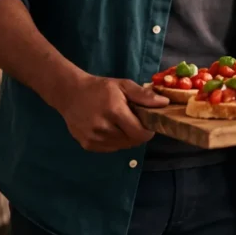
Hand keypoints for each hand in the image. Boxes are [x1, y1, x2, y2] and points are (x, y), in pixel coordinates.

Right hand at [51, 74, 166, 152]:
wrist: (70, 94)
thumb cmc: (100, 88)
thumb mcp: (123, 85)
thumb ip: (144, 96)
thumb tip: (165, 103)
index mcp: (114, 112)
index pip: (140, 133)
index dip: (148, 131)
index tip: (148, 124)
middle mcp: (103, 128)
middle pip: (132, 141)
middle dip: (138, 133)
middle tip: (134, 121)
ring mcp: (93, 139)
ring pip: (122, 146)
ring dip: (127, 138)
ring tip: (120, 123)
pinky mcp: (87, 145)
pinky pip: (110, 148)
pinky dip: (115, 141)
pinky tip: (110, 129)